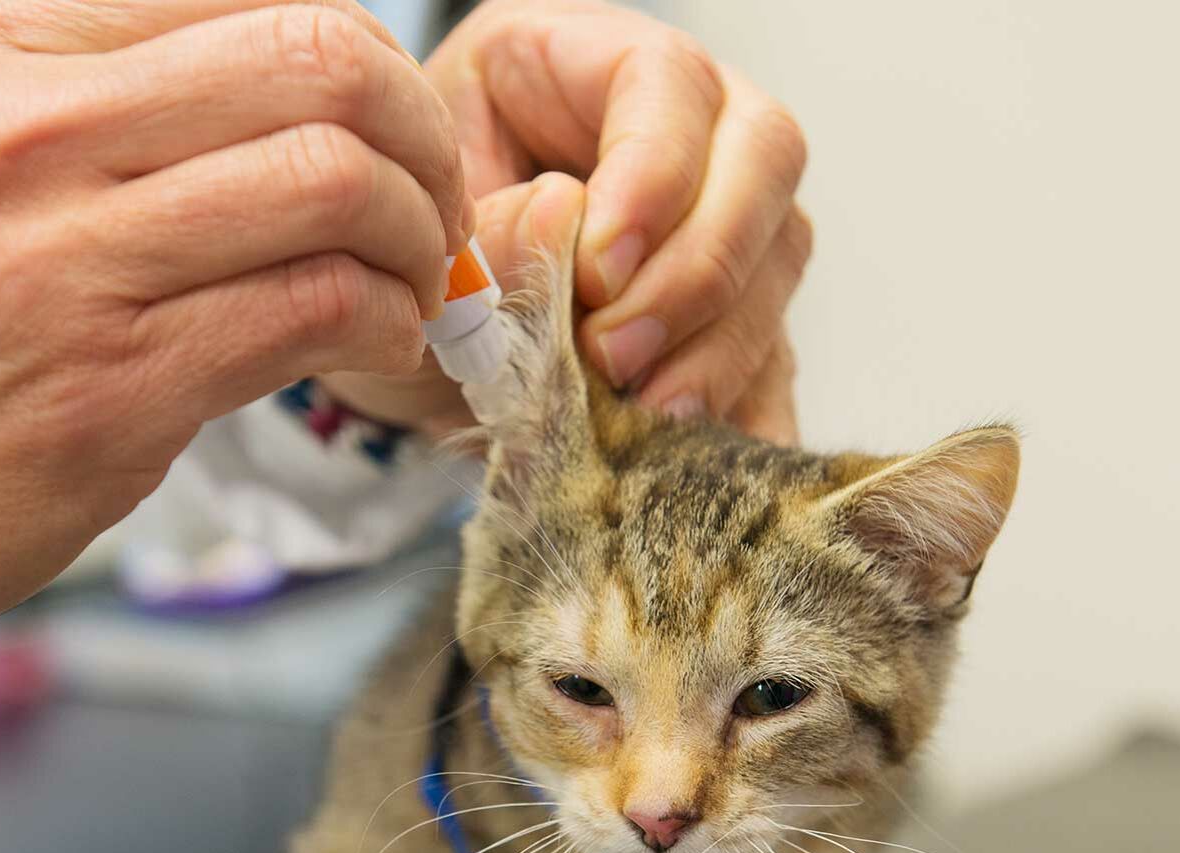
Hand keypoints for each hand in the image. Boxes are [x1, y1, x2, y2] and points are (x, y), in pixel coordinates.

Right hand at [0, 0, 470, 776]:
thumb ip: (89, 115)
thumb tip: (279, 119)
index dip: (357, 62)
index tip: (383, 136)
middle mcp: (20, 128)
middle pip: (321, 56)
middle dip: (421, 135)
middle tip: (430, 209)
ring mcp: (61, 260)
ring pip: (338, 179)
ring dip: (417, 240)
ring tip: (408, 290)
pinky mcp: (103, 391)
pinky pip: (315, 308)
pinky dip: (385, 325)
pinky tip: (372, 351)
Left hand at [321, 0, 807, 443]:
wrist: (400, 324)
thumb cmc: (407, 245)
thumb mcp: (419, 230)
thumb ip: (486, 228)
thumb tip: (567, 222)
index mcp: (586, 63)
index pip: (667, 82)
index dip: (654, 176)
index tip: (598, 273)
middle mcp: (683, 125)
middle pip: (763, 157)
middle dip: (698, 269)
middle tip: (617, 355)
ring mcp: (723, 217)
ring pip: (778, 257)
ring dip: (719, 346)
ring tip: (643, 413)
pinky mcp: (734, 309)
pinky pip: (774, 353)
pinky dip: (744, 411)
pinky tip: (700, 462)